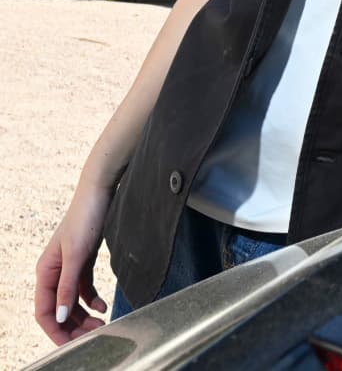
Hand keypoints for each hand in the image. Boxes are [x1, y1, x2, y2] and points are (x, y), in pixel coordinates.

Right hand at [35, 183, 112, 344]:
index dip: (56, 330)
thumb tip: (60, 318)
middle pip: (59, 310)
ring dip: (84, 316)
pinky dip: (92, 300)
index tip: (72, 344)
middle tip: (94, 335)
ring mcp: (69, 267)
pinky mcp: (83, 261)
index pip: (44, 311)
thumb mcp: (77, 255)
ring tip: (102, 324)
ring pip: (72, 302)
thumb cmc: (85, 218)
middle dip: (73, 326)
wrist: (99, 191)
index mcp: (45, 271)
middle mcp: (54, 272)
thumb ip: (68, 287)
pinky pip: (83, 289)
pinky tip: (103, 306)